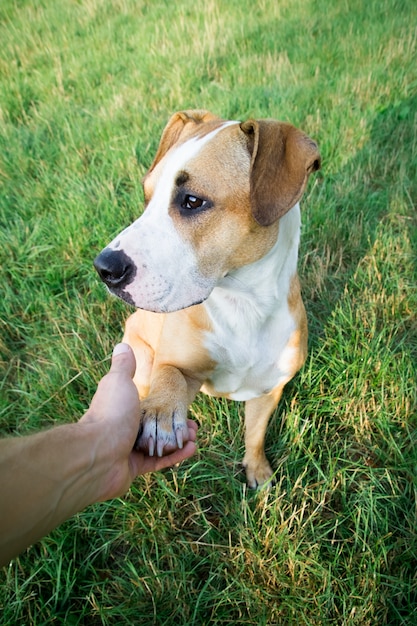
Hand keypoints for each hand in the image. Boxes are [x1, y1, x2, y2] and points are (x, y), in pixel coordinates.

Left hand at [80, 343, 197, 500]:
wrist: (98, 452)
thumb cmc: (110, 413)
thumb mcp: (119, 381)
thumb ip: (124, 366)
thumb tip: (122, 345)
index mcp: (121, 409)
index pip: (147, 408)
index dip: (166, 408)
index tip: (182, 407)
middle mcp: (122, 429)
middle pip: (155, 428)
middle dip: (176, 427)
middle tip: (193, 426)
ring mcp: (127, 450)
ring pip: (159, 446)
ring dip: (178, 442)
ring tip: (194, 437)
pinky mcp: (133, 468)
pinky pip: (158, 462)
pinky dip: (175, 456)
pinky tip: (190, 449)